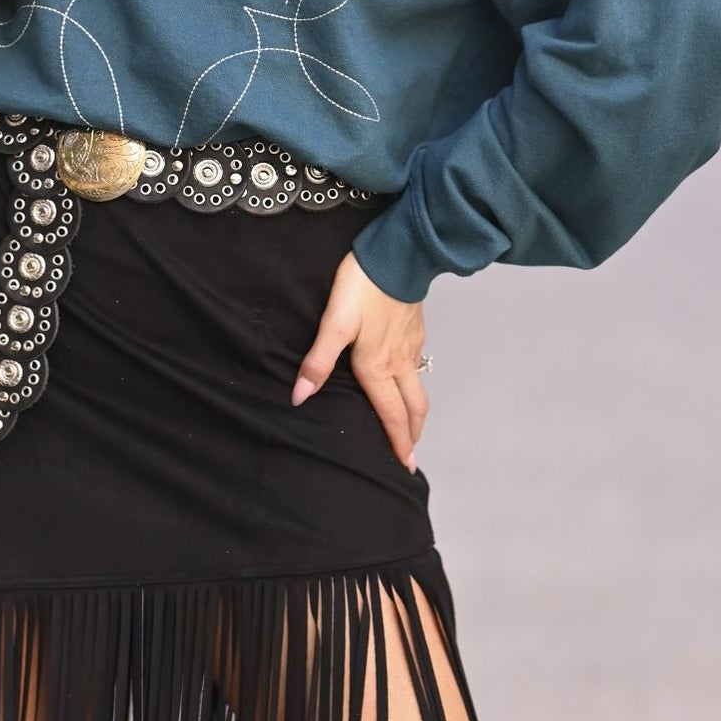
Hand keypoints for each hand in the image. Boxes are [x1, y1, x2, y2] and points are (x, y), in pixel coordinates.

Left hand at [290, 250, 427, 472]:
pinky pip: (418, 366)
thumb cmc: (363, 287)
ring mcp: (411, 345)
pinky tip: (407, 381)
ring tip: (411, 427)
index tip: (404, 465)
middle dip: (412, 434)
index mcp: (378, 366)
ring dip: (416, 413)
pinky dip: (415, 385)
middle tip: (410, 456)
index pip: (391, 414)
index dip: (397, 441)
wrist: (396, 255)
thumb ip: (318, 361)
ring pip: (419, 388)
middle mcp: (399, 361)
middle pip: (413, 407)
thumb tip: (300, 397)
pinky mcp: (415, 329)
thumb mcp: (334, 323)